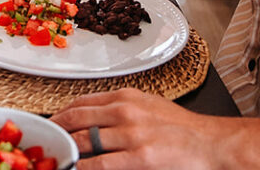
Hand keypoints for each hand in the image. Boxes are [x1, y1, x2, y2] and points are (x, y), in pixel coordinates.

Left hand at [52, 89, 237, 168]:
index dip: (62, 114)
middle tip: (46, 141)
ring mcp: (132, 134)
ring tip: (57, 157)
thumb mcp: (148, 106)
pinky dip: (86, 167)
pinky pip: (102, 163)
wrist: (213, 144)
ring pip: (86, 140)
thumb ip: (120, 108)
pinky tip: (77, 169)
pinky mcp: (141, 157)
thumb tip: (95, 117)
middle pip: (77, 118)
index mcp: (125, 97)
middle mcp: (124, 111)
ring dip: (68, 150)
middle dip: (58, 130)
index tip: (51, 123)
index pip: (81, 102)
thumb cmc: (183, 128)